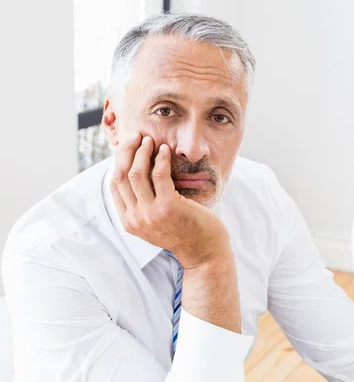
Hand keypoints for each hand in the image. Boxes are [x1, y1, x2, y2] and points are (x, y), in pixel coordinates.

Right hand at [110, 132, 229, 268]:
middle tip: (137, 136)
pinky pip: (159, 174)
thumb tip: (138, 171)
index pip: (114, 185)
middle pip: (121, 175)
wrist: (204, 253)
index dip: (119, 161)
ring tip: (150, 140)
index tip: (129, 146)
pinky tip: (165, 150)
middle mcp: (135, 218)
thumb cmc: (184, 232)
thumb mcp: (155, 221)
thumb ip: (144, 203)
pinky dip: (161, 159)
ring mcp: (150, 213)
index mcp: (129, 222)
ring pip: (136, 173)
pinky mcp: (168, 206)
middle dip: (127, 151)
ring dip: (142, 152)